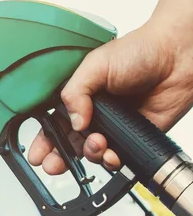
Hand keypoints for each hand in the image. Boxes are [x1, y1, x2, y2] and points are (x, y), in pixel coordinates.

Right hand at [28, 18, 192, 174]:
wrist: (178, 56)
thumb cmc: (140, 51)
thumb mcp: (95, 65)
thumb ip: (75, 92)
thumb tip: (73, 121)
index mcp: (79, 97)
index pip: (54, 124)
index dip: (44, 141)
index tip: (38, 154)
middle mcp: (93, 114)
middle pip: (68, 144)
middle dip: (58, 158)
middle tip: (53, 164)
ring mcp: (112, 128)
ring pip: (90, 153)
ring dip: (90, 154)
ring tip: (97, 143)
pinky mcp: (132, 138)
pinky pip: (116, 158)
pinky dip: (111, 160)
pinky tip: (112, 152)